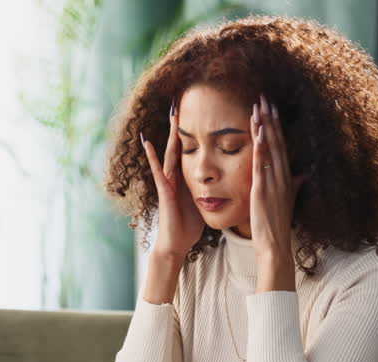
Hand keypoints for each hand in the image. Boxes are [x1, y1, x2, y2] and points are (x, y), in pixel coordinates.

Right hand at [141, 102, 204, 258]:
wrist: (177, 243)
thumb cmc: (189, 225)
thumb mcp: (205, 200)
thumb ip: (212, 187)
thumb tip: (230, 179)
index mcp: (188, 177)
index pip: (194, 149)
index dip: (199, 132)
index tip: (204, 113)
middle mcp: (177, 176)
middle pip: (181, 144)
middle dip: (182, 125)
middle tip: (184, 102)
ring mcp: (168, 182)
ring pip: (170, 152)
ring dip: (170, 133)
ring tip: (171, 112)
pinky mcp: (164, 191)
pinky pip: (158, 170)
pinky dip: (152, 157)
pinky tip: (147, 142)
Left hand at [249, 94, 306, 263]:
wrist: (275, 244)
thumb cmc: (278, 223)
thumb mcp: (288, 200)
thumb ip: (295, 185)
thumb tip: (304, 174)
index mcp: (286, 177)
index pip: (281, 146)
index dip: (277, 126)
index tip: (272, 108)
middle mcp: (282, 176)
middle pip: (277, 142)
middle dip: (271, 119)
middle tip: (264, 98)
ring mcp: (273, 182)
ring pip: (269, 149)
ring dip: (264, 127)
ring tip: (259, 107)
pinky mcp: (262, 190)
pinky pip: (261, 165)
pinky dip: (260, 149)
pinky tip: (257, 134)